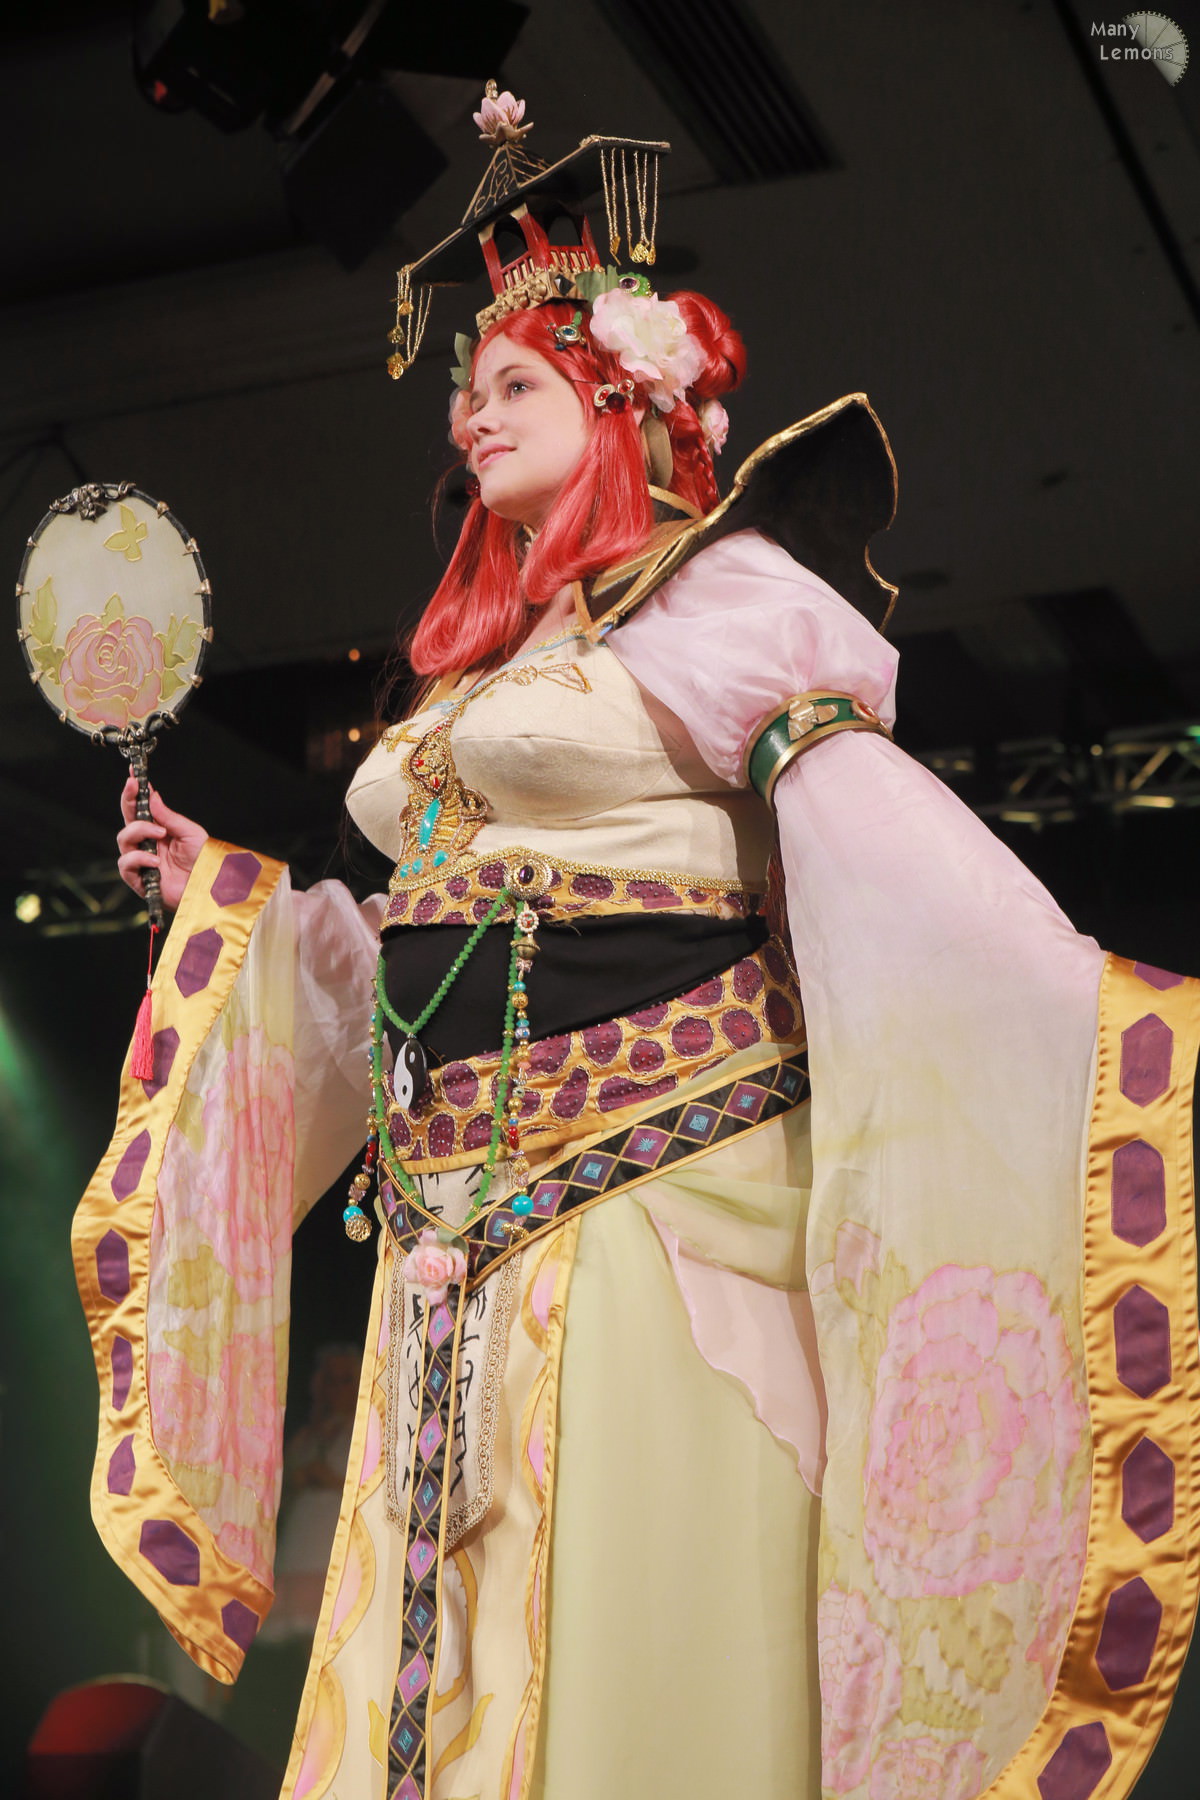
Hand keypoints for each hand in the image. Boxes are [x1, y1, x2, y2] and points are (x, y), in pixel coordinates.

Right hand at [117, 777, 207, 911]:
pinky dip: (138, 859)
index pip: (140, 809)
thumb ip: (169, 817)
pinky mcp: (139, 880)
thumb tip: (153, 796)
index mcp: (158, 830)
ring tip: (160, 835)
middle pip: (127, 820)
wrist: (209, 887)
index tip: (133, 775)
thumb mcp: (190, 833)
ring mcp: (141, 861)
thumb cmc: (203, 861)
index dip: (134, 792)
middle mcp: (147, 844)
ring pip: (123, 839)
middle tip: (135, 788)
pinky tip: (155, 861)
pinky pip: (126, 864)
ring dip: (139, 832)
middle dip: (128, 801)